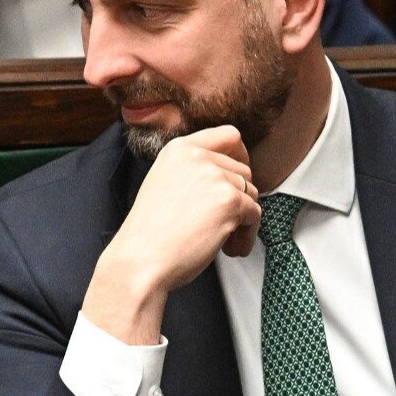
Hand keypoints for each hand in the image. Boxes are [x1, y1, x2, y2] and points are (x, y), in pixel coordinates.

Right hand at [81, 125, 258, 346]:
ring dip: (244, 220)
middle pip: (243, 170)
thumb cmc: (149, 234)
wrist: (141, 260)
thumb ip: (193, 172)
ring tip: (225, 241)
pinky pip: (255, 215)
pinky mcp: (229, 202)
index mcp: (179, 149)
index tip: (238, 179)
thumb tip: (230, 177)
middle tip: (225, 223)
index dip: (240, 157)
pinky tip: (229, 249)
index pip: (228, 135)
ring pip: (252, 193)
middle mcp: (198, 157)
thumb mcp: (164, 183)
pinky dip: (247, 235)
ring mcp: (215, 177)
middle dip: (240, 198)